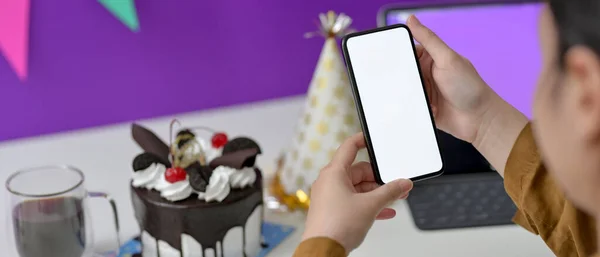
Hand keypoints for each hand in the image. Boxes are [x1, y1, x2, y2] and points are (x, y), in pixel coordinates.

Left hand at [302, 133, 413, 252]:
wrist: (323, 250)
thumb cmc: (336, 226)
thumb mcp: (370, 205)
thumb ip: (390, 192)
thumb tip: (403, 184)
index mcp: (334, 173)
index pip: (348, 147)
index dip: (362, 140)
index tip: (373, 137)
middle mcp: (329, 182)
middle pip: (358, 172)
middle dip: (378, 179)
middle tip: (395, 184)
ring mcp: (329, 196)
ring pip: (357, 188)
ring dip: (376, 193)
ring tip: (394, 199)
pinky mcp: (332, 210)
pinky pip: (353, 201)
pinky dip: (368, 204)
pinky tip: (384, 212)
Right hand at [407, 15, 527, 173]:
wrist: (479, 119)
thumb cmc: (469, 87)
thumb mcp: (447, 58)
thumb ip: (429, 39)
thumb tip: (412, 19)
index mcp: (430, 58)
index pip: (407, 51)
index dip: (397, 54)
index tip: (387, 58)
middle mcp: (426, 74)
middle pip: (402, 73)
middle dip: (400, 79)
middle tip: (406, 82)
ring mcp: (424, 92)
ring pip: (403, 91)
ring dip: (407, 95)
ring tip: (418, 98)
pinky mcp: (422, 108)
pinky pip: (408, 107)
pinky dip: (411, 108)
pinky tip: (423, 109)